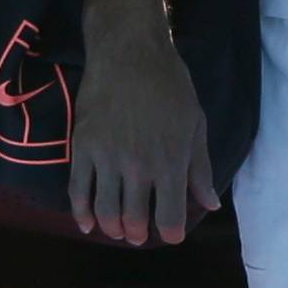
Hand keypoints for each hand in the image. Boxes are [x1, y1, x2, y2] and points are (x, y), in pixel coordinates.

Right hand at [71, 0, 219, 246]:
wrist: (129, 52)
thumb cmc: (170, 86)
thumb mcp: (196, 126)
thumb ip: (200, 169)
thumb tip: (210, 205)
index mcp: (171, 163)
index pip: (169, 218)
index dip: (171, 234)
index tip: (171, 235)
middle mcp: (138, 167)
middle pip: (134, 220)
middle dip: (138, 233)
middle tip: (140, 233)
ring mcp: (106, 159)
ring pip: (106, 210)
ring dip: (112, 227)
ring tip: (119, 229)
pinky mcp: (82, 148)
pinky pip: (77, 191)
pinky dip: (81, 213)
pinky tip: (87, 224)